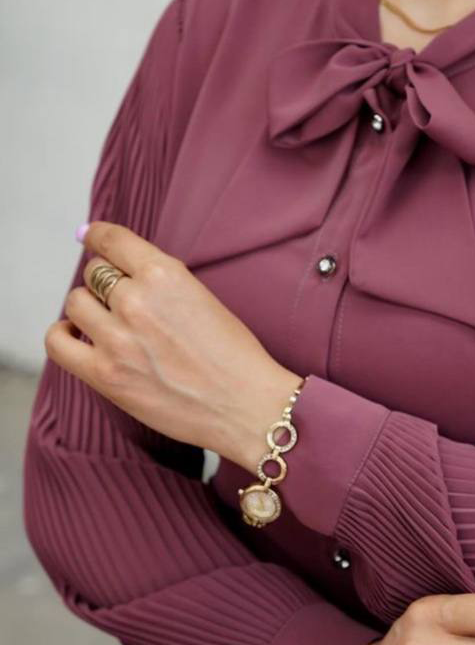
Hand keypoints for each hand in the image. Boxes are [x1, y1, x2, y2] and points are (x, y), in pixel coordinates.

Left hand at [45, 221, 301, 461]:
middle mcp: (136, 300)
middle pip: (95, 273)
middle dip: (107, 284)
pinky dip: (62, 335)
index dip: (98, 237)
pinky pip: (58, 342)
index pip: (112, 240)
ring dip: (89, 309)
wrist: (247, 406)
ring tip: (107, 324)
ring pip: (76, 303)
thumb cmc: (235, 357)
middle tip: (123, 302)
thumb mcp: (204, 299)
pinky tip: (77, 337)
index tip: (92, 238)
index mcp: (165, 274)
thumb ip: (163, 284)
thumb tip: (121, 272)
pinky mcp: (106, 375)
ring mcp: (117, 339)